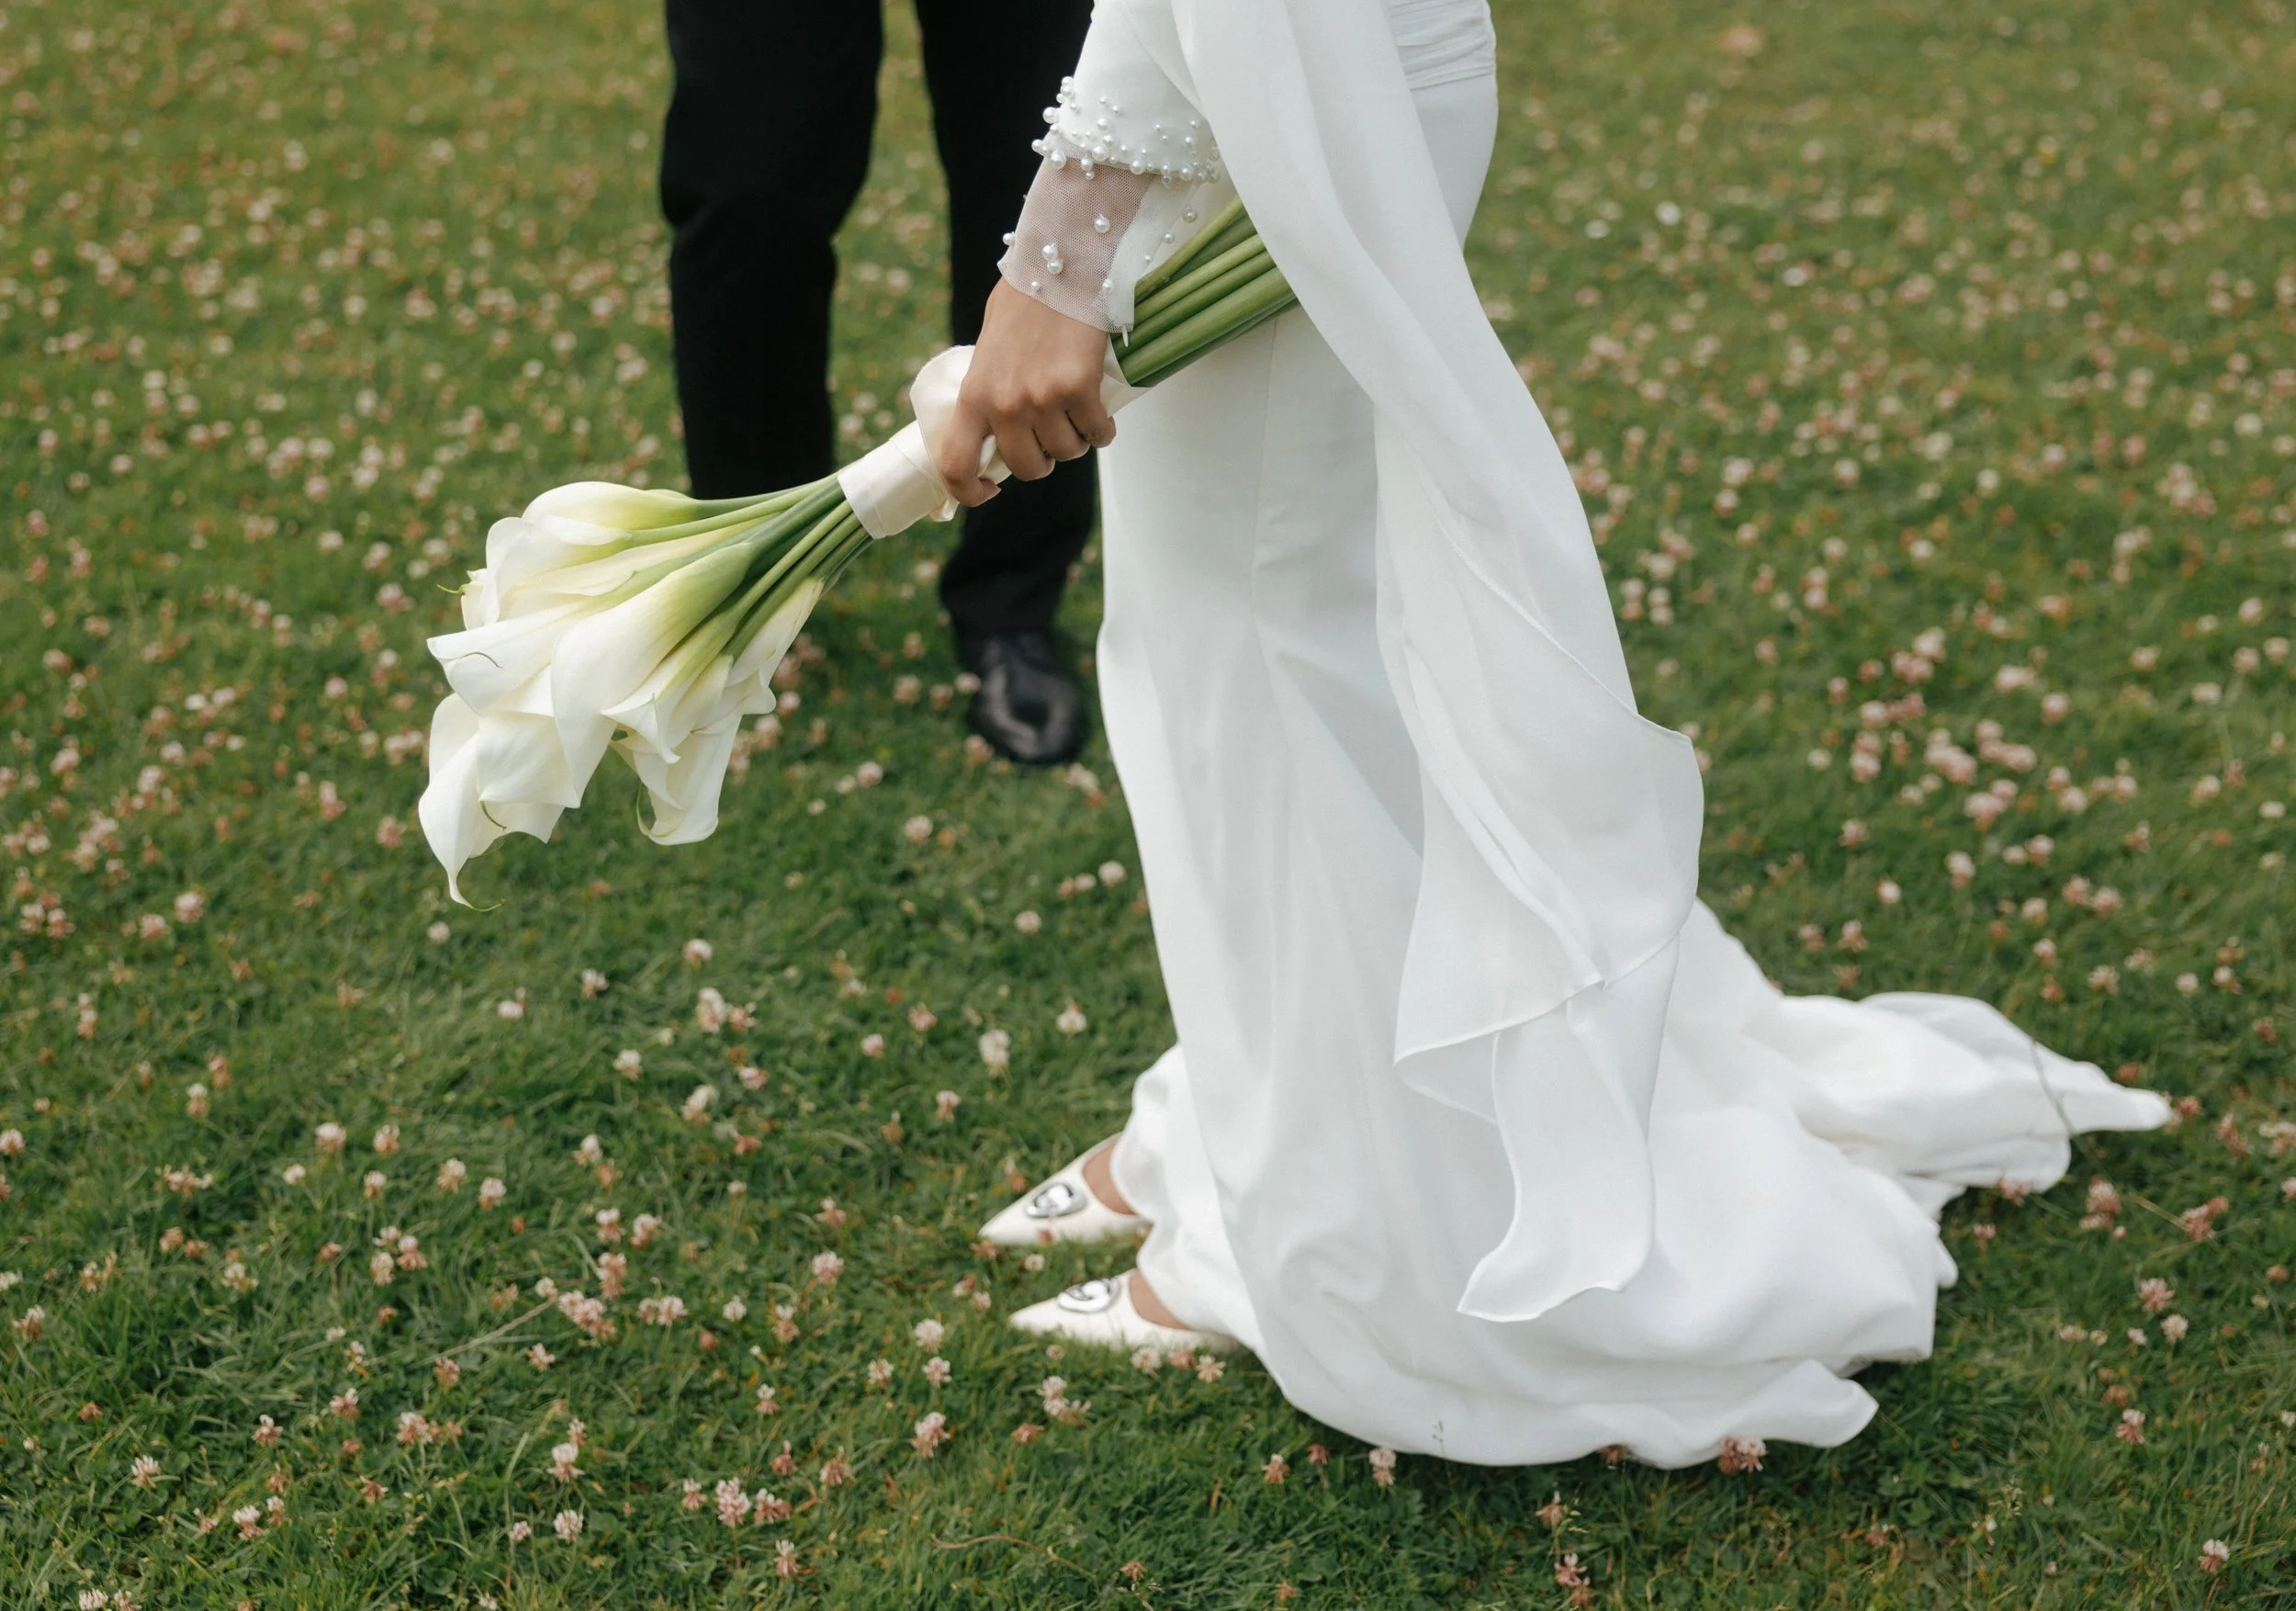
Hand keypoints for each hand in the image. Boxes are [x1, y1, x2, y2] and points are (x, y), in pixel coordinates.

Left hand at [934, 279, 1114, 506]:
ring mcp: (1041, 399)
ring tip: (1078, 413)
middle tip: (1052, 438)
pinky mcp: (1078, 390)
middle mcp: (1003, 404)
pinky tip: (1102, 413)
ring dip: (1077, 441)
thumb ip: (989, 390)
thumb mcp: (989, 349)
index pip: (955, 466)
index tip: (990, 491)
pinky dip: (1103, 429)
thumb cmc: (1026, 301)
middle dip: (1043, 460)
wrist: (1061, 265)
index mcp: (973, 395)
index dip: (969, 492)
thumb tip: (995, 430)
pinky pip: (1097, 433)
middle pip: (1026, 468)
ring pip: (1066, 453)